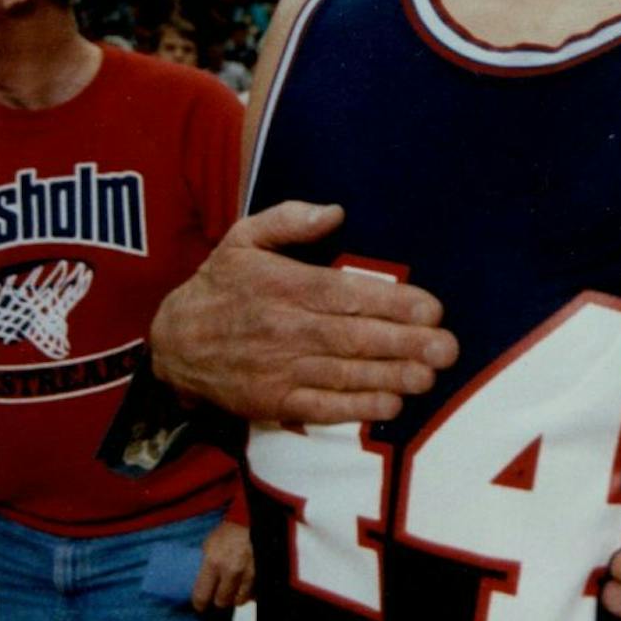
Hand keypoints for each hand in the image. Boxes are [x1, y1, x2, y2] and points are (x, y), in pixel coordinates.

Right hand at [150, 201, 458, 422]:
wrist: (173, 343)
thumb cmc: (221, 285)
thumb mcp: (243, 238)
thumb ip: (288, 220)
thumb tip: (334, 211)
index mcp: (285, 286)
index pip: (345, 294)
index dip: (391, 302)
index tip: (431, 309)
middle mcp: (285, 328)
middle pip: (353, 337)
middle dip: (405, 344)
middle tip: (447, 348)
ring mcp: (280, 368)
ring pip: (343, 374)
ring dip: (390, 377)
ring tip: (430, 377)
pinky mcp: (274, 401)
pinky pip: (321, 407)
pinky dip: (356, 409)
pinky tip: (390, 405)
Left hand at [192, 520, 254, 611]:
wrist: (254, 521)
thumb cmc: (229, 532)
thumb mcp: (209, 545)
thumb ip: (206, 566)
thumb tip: (202, 585)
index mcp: (213, 562)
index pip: (202, 596)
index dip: (200, 604)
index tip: (200, 605)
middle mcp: (231, 570)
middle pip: (222, 601)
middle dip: (220, 599)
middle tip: (219, 594)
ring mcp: (249, 573)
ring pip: (240, 600)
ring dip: (236, 597)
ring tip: (234, 589)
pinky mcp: (263, 573)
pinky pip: (255, 594)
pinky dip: (250, 593)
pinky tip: (247, 585)